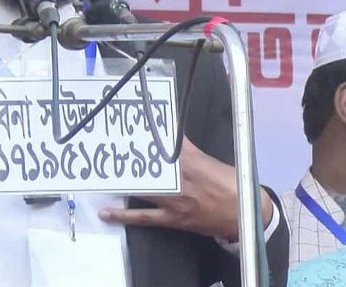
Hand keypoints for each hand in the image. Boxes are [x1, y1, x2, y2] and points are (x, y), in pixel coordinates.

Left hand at [98, 137, 273, 239]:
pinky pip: (144, 217)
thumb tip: (169, 131)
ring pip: (141, 188)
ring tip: (100, 174)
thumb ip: (186, 147)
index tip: (125, 127)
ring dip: (121, 181)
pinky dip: (124, 215)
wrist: (245, 213)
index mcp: (189, 160)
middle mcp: (179, 179)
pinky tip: (105, 212)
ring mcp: (174, 200)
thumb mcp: (208, 159)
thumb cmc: (228, 182)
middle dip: (126, 157)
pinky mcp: (172, 219)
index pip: (160, 144)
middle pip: (145, 166)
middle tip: (104, 148)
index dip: (141, 136)